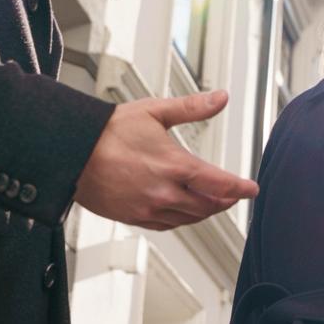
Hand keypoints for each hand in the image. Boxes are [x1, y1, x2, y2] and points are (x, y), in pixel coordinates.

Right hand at [74, 91, 258, 229]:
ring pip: (188, 218)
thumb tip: (220, 98)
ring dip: (204, 212)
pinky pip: (165, 225)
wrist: (71, 151)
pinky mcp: (132, 217)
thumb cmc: (108, 130)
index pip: (219, 183)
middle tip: (234, 196)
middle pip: (207, 206)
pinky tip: (183, 212)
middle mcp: (163, 191)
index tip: (252, 189)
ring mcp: (147, 207)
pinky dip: (181, 220)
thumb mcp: (154, 112)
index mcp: (174, 165)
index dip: (240, 188)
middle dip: (224, 202)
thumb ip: (192, 108)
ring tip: (213, 204)